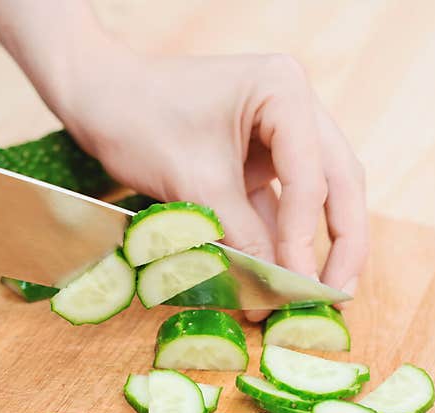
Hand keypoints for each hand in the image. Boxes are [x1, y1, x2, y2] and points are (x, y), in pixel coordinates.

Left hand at [0, 0, 368, 319]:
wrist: (94, 101)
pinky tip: (275, 280)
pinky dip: (274, 241)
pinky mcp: (251, 162)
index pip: (311, 174)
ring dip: (308, 247)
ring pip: (311, 198)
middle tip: (339, 296)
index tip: (296, 285)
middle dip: (340, 242)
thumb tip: (273, 294)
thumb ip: (239, 236)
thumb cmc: (138, 120)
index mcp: (283, 91)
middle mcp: (291, 108)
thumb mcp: (193, 183)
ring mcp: (274, 136)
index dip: (305, 235)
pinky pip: (275, 206)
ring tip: (311, 299)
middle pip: (335, 182)